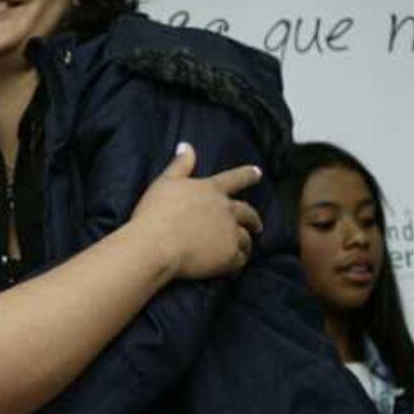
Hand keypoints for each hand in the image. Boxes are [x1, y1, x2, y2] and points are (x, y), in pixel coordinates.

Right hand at [130, 142, 262, 279]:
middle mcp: (226, 210)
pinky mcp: (229, 256)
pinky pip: (240, 260)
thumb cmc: (156, 213)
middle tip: (258, 225)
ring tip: (244, 248)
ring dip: (245, 242)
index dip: (248, 174)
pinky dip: (238, 262)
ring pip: (245, 238)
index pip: (235, 178)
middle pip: (247, 212)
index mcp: (211, 190)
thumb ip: (180, 165)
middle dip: (254, 219)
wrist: (155, 245)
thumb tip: (186, 146)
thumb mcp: (165, 182)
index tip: (258, 173)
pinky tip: (234, 267)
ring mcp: (230, 233)